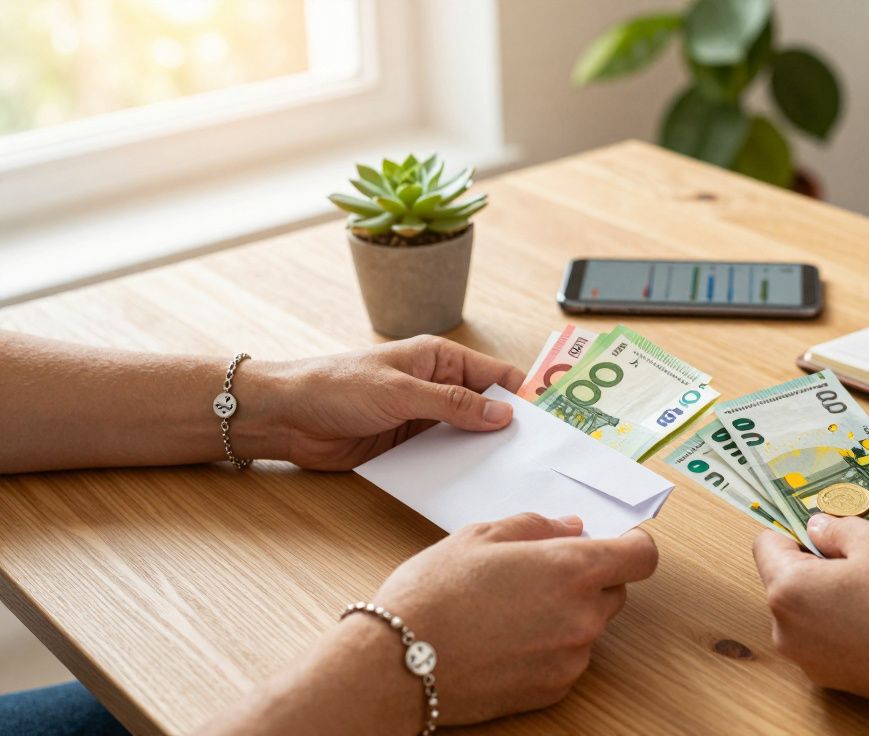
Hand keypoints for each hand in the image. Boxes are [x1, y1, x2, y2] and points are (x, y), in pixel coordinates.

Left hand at [245, 336, 525, 469]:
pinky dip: (456, 469)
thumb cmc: (336, 386)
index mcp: (440, 359)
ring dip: (482, 454)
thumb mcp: (400, 392)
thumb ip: (453, 404)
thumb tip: (503, 414)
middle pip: (487, 409)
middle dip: (509, 431)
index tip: (550, 424)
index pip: (497, 375)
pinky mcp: (408, 446)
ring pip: (467, 437)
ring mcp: (423, 418)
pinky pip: (442, 458)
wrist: (284, 417)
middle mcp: (437, 387)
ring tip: (512, 477)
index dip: (524, 396)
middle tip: (538, 458)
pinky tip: (473, 486)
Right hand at [373, 513, 658, 724]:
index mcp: (572, 568)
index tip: (619, 542)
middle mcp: (583, 616)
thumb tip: (572, 528)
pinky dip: (550, 647)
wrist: (396, 664)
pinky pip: (568, 659)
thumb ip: (536, 526)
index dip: (632, 545)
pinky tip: (506, 639)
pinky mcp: (554, 690)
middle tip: (539, 573)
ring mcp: (572, 658)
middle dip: (589, 578)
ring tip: (511, 609)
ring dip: (567, 613)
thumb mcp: (480, 535)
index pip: (642, 556)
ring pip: (589, 626)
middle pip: (615, 590)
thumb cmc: (433, 594)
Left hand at [753, 515, 868, 712]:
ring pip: (811, 608)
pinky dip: (848, 618)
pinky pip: (829, 635)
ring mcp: (810, 660)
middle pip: (788, 578)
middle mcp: (787, 632)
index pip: (767, 544)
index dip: (795, 526)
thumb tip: (817, 527)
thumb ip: (836, 527)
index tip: (822, 520)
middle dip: (818, 559)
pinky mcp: (836, 679)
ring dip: (835, 589)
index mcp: (787, 592)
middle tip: (861, 548)